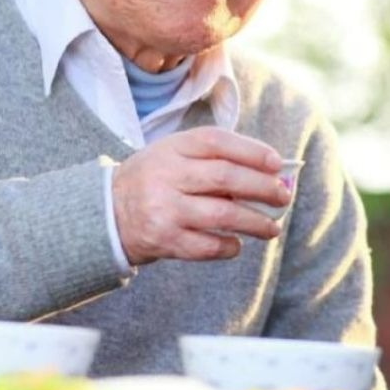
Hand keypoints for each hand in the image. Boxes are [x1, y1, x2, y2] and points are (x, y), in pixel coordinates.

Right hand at [111, 127, 290, 264]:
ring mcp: (164, 209)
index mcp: (172, 148)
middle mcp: (167, 176)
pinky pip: (208, 246)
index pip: (217, 143)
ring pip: (223, 215)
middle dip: (263, 187)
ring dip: (256, 223)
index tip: (277, 163)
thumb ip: (215, 160)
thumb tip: (270, 174)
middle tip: (284, 196)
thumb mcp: (175, 157)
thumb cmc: (155, 181)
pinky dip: (230, 246)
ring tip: (273, 228)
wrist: (106, 214)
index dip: (252, 151)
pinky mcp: (164, 240)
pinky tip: (237, 243)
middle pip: (226, 178)